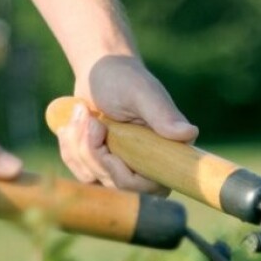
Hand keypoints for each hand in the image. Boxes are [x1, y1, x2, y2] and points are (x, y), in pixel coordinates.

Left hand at [56, 56, 198, 195]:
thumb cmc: (125, 79)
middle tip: (90, 119)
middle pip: (116, 184)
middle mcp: (147, 167)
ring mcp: (122, 169)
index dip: (124, 176)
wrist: (100, 72)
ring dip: (79, 145)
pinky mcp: (101, 167)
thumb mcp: (143, 95)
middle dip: (94, 152)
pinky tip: (74, 123)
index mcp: (166, 153)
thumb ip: (163, 115)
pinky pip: (81, 172)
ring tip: (82, 113)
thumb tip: (190, 134)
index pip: (151, 188)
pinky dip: (70, 147)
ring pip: (94, 179)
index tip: (105, 141)